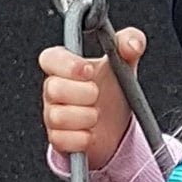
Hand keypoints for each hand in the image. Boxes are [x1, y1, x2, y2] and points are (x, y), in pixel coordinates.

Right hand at [39, 26, 146, 170]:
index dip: (68, 65)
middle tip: (97, 95)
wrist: (117, 128)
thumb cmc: (113, 91)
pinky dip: (82, 139)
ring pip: (57, 116)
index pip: (49, 58)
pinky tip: (91, 133)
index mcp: (64, 66)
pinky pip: (62, 139)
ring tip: (96, 115)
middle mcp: (53, 89)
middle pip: (52, 88)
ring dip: (85, 117)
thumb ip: (130, 42)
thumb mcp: (125, 63)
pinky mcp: (58, 139)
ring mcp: (53, 115)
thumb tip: (132, 43)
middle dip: (82, 94)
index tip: (90, 71)